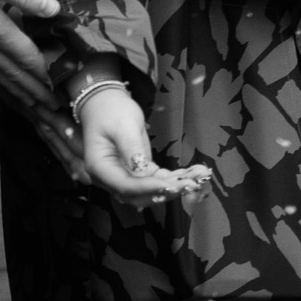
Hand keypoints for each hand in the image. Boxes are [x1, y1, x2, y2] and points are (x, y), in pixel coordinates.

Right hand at [72, 84, 207, 210]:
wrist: (106, 105)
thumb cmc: (111, 112)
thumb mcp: (123, 126)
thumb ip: (131, 148)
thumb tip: (142, 170)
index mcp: (100, 168)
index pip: (125, 186)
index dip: (149, 188)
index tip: (172, 184)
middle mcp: (110, 177)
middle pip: (138, 195)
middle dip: (166, 191)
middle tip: (192, 183)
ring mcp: (123, 176)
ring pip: (150, 191)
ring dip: (175, 186)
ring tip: (199, 176)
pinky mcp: (137, 172)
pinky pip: (156, 180)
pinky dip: (174, 178)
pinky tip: (193, 172)